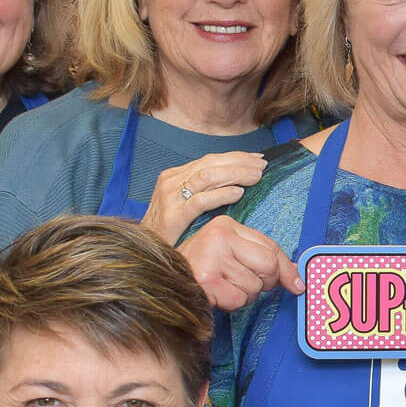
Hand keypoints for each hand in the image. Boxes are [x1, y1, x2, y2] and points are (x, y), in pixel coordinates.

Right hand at [141, 151, 266, 243]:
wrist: (143, 249)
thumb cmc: (170, 230)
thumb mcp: (185, 204)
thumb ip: (204, 191)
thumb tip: (237, 183)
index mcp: (175, 176)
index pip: (210, 160)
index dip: (236, 157)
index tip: (258, 159)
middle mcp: (171, 181)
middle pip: (210, 164)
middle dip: (239, 162)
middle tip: (262, 166)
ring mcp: (170, 197)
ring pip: (206, 177)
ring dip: (234, 174)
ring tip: (256, 177)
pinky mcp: (173, 216)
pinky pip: (200, 201)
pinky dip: (220, 195)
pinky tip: (238, 193)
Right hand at [177, 215, 302, 310]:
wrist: (164, 281)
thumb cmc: (201, 267)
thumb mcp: (232, 253)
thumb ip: (263, 259)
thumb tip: (297, 278)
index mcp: (226, 225)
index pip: (272, 248)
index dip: (286, 270)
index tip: (296, 284)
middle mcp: (219, 236)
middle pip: (268, 266)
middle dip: (264, 282)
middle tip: (244, 282)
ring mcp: (211, 257)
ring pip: (254, 287)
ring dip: (244, 294)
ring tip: (224, 286)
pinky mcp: (205, 279)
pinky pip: (239, 299)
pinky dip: (232, 303)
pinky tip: (217, 294)